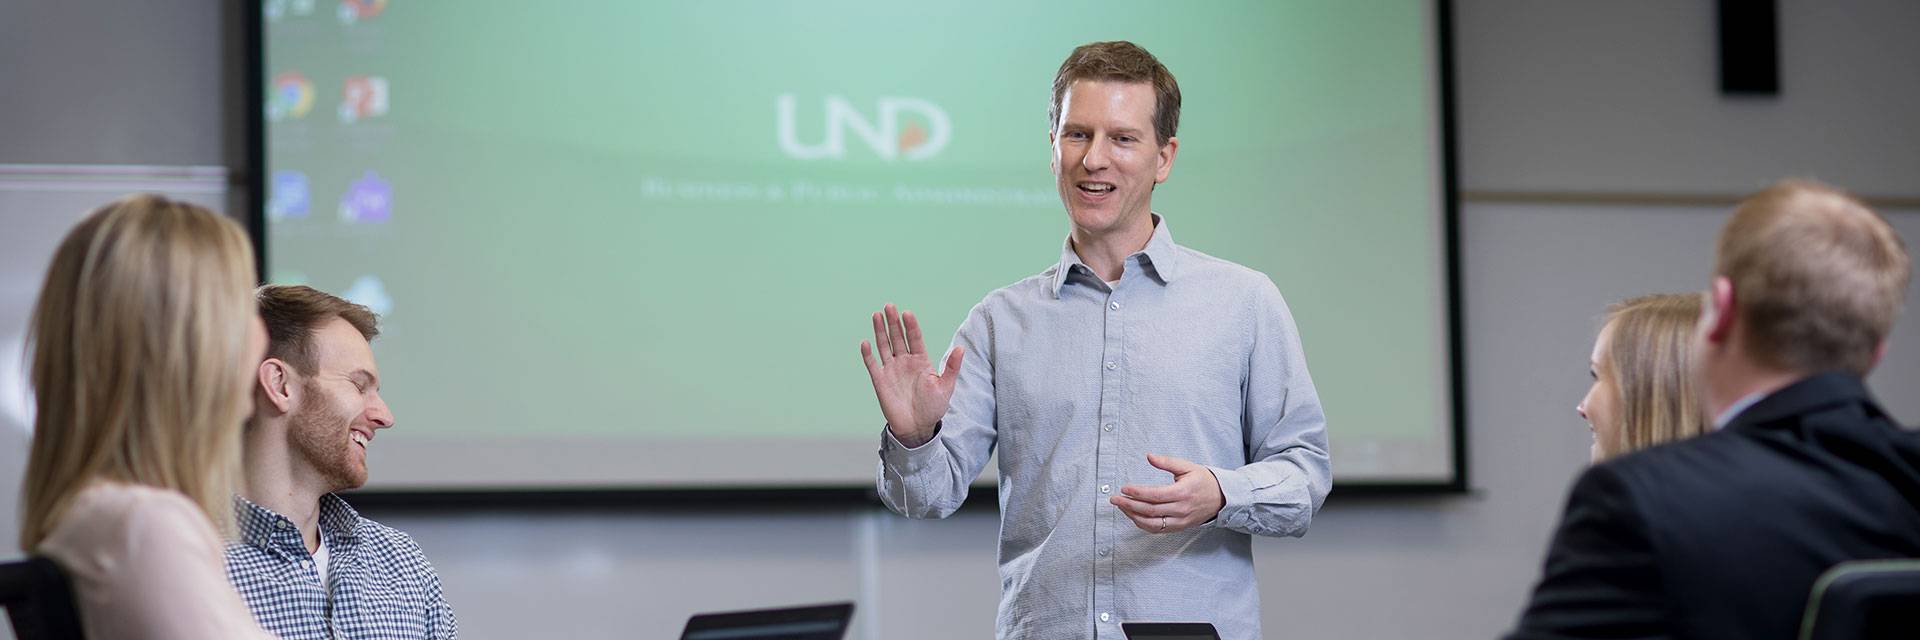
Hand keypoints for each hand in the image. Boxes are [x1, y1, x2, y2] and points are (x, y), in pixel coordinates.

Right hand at [860, 303, 963, 447]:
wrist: (917, 427)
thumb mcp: (946, 387)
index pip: (915, 338)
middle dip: (894, 322)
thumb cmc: (933, 407)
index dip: (911, 325)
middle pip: (898, 337)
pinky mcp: (880, 380)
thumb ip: (952, 367)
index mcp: (921, 360)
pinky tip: (866, 342)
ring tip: (877, 315)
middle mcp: (905, 361)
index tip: (907, 313)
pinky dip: (868, 354)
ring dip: (880, 331)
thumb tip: (961, 348)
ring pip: (884, 345)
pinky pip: (872, 365)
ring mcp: (891, 369)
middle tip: (889, 306)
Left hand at [1110, 454, 1224, 533]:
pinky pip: (1157, 529)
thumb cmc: (1203, 480)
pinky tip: (1133, 516)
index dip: (1137, 493)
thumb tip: (1149, 456)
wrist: (1222, 498)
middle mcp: (1181, 509)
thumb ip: (1167, 462)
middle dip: (1129, 505)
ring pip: (1152, 523)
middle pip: (1150, 510)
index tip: (1124, 488)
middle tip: (1114, 499)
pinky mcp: (1179, 527)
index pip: (1155, 495)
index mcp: (1183, 492)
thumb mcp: (1187, 467)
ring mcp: (1180, 520)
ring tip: (1121, 507)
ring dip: (1133, 516)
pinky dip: (1143, 524)